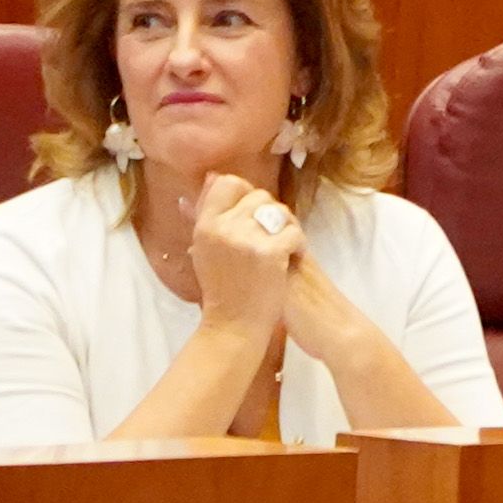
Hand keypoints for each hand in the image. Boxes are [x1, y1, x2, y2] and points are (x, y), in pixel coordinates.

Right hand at [185, 170, 305, 331]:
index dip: (246, 194)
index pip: (229, 183)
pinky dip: (297, 245)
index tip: (251, 215)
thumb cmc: (222, 286)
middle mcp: (222, 227)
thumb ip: (206, 212)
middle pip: (259, 196)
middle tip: (267, 239)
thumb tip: (210, 177)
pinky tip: (289, 260)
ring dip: (285, 228)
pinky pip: (293, 231)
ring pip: (280, 212)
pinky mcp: (269, 252)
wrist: (233, 324)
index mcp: (204, 225)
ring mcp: (246, 239)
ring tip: (278, 249)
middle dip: (269, 214)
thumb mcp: (206, 247)